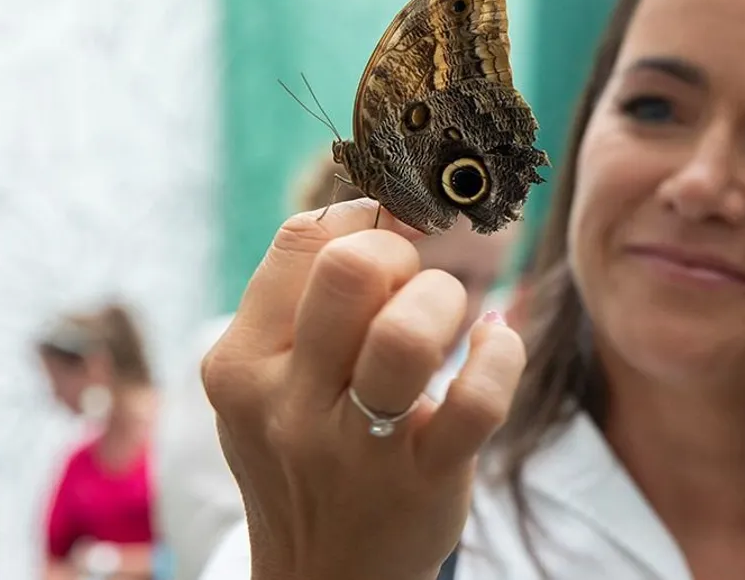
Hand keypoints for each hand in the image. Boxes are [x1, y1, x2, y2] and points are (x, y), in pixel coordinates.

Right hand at [202, 199, 527, 579]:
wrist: (322, 578)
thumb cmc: (309, 451)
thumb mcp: (276, 381)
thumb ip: (310, 298)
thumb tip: (395, 202)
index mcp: (242, 363)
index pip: (303, 240)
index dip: (368, 213)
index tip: (402, 223)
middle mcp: (287, 404)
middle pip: (352, 271)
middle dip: (403, 255)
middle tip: (413, 286)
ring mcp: (354, 448)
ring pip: (407, 332)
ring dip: (445, 304)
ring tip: (450, 325)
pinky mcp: (424, 482)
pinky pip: (478, 399)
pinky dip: (502, 357)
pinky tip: (495, 348)